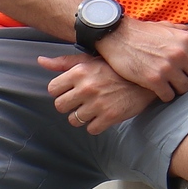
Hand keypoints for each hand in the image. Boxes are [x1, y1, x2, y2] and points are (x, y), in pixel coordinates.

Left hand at [38, 52, 157, 133]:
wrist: (146, 80)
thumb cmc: (116, 69)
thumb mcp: (91, 60)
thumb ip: (64, 62)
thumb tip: (40, 61)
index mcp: (80, 71)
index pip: (53, 89)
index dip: (61, 91)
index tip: (71, 90)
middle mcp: (86, 87)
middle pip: (60, 106)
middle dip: (70, 105)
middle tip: (83, 100)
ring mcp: (97, 103)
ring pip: (74, 120)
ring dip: (82, 116)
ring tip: (94, 107)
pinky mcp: (109, 117)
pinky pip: (90, 129)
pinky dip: (96, 124)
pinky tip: (104, 114)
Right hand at [94, 19, 187, 101]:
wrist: (116, 35)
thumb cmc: (142, 31)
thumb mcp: (167, 26)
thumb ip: (184, 31)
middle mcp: (181, 53)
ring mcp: (167, 68)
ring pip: (187, 89)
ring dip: (181, 89)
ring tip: (173, 86)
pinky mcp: (154, 80)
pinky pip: (169, 96)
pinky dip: (166, 95)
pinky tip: (160, 90)